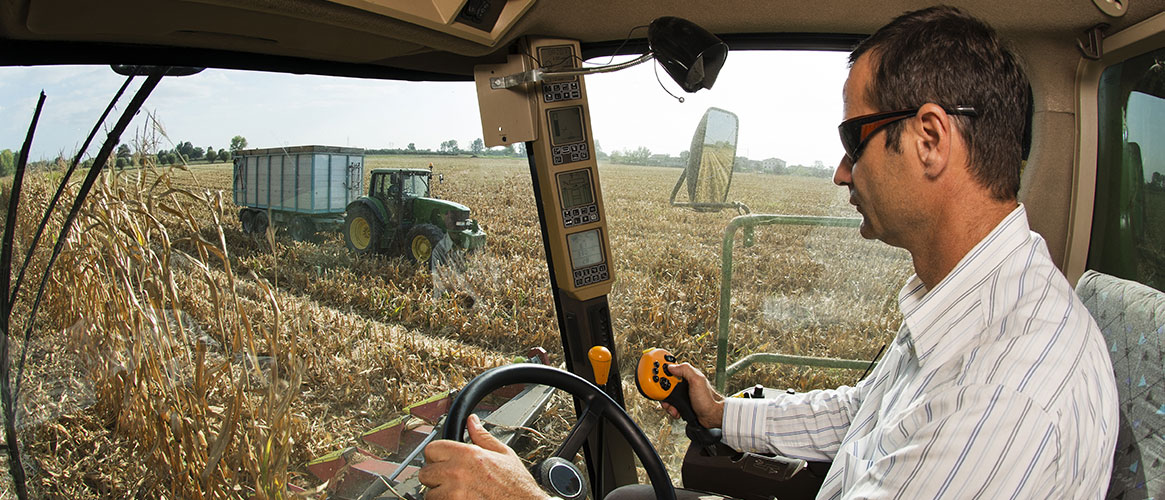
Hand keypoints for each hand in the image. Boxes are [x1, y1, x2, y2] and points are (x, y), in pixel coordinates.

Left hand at [419, 414, 548, 499]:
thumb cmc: (516, 485)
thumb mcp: (503, 453)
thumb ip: (482, 436)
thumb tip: (472, 422)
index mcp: (468, 455)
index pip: (431, 449)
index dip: (437, 455)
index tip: (443, 460)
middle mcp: (457, 473)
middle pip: (425, 473)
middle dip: (436, 476)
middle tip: (450, 479)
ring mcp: (453, 494)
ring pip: (429, 493)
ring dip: (439, 493)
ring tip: (457, 492)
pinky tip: (460, 499)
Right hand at [660, 363, 724, 428]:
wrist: (712, 416)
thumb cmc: (708, 399)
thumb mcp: (697, 381)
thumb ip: (685, 370)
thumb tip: (672, 366)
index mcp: (687, 375)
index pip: (670, 369)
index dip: (661, 370)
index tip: (653, 374)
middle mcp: (683, 384)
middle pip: (664, 383)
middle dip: (662, 391)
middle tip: (665, 396)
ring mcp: (682, 394)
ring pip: (666, 396)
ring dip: (667, 403)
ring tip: (673, 407)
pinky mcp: (681, 403)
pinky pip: (670, 405)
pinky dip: (671, 409)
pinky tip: (677, 411)